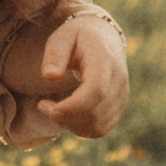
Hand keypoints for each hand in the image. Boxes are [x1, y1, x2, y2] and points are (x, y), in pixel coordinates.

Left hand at [8, 11, 127, 140]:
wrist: (104, 36)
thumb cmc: (78, 37)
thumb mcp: (62, 37)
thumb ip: (55, 55)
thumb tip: (50, 76)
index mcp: (105, 60)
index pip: (95, 91)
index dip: (70, 107)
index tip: (43, 104)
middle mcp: (119, 80)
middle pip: (95, 112)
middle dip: (64, 117)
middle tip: (44, 106)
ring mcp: (122, 95)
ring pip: (98, 125)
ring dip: (71, 125)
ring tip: (55, 108)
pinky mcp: (119, 106)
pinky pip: (101, 129)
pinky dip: (81, 128)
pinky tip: (68, 114)